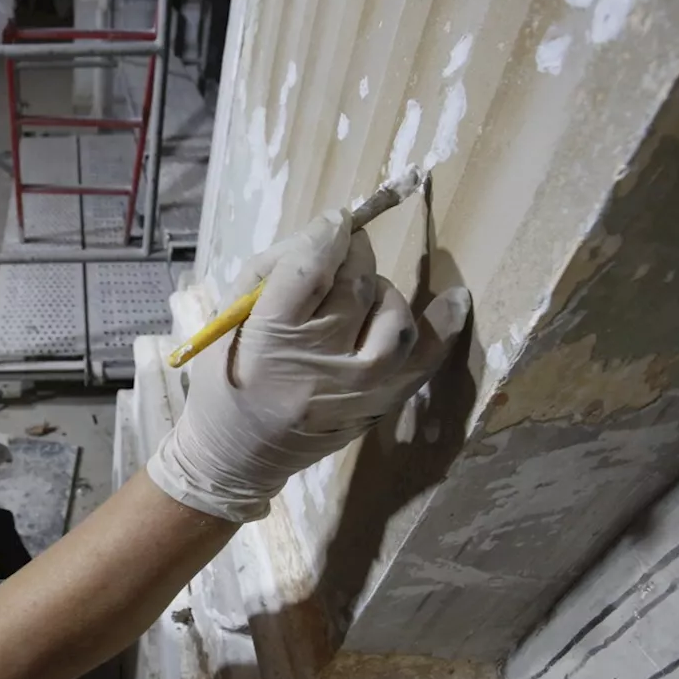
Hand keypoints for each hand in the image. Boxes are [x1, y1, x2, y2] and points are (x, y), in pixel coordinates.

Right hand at [147, 208, 470, 522]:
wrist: (234, 458)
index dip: (328, 235)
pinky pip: (422, 361)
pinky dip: (442, 327)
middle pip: (354, 286)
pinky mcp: (377, 408)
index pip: (311, 272)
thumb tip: (326, 234)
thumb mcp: (225, 322)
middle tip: (344, 249)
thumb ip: (270, 274)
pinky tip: (455, 299)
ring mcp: (354, 391)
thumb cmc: (223, 381)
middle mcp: (315, 365)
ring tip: (362, 290)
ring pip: (392, 316)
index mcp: (266, 341)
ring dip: (382, 289)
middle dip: (353, 255)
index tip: (335, 221)